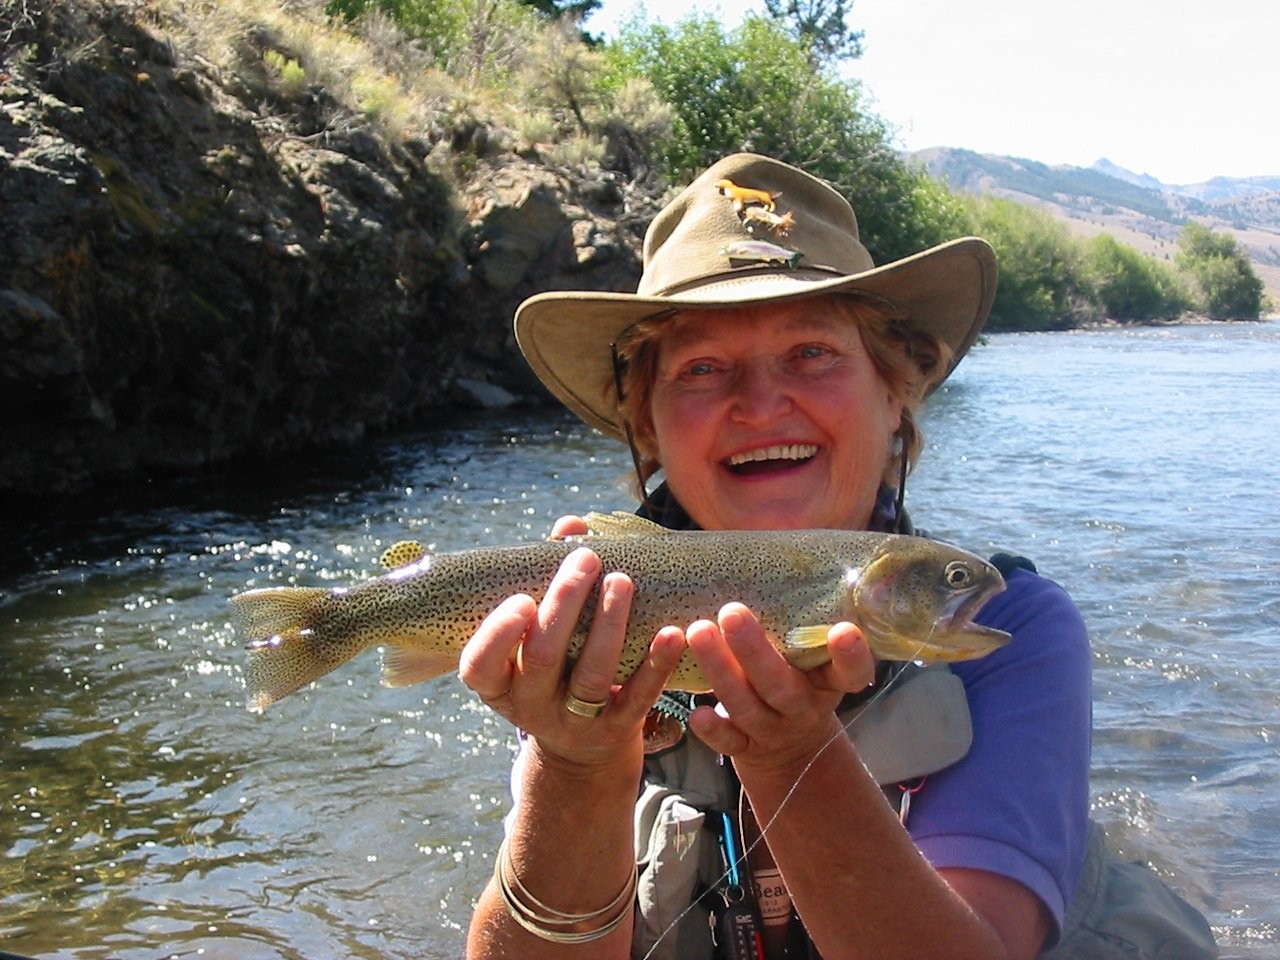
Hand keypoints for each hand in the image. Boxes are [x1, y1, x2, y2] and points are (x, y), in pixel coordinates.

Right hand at [459, 521, 684, 769]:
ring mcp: (574, 723)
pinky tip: (671, 633)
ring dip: (609, 625)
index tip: (522, 599)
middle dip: (564, 605)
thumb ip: (548, 577)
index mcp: (498, 683)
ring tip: (622, 581)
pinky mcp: (616, 731)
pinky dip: (656, 665)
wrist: (581, 749)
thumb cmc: (554, 670)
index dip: (498, 635)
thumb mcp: (537, 636)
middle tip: (586, 559)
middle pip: (543, 658)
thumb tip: (571, 525)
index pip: (480, 665)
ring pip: (591, 675)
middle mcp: (531, 707)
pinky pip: (637, 698)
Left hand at [686, 603, 874, 775]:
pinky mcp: (747, 749)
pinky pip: (729, 743)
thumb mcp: (810, 658)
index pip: (850, 673)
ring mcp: (774, 731)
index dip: (851, 656)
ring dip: (722, 672)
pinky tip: (696, 711)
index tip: (844, 630)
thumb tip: (773, 550)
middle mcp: (804, 708)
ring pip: (748, 707)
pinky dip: (713, 730)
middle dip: (755, 651)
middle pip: (782, 686)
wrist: (791, 749)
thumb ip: (799, 621)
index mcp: (829, 682)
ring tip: (698, 632)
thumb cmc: (797, 679)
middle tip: (731, 613)